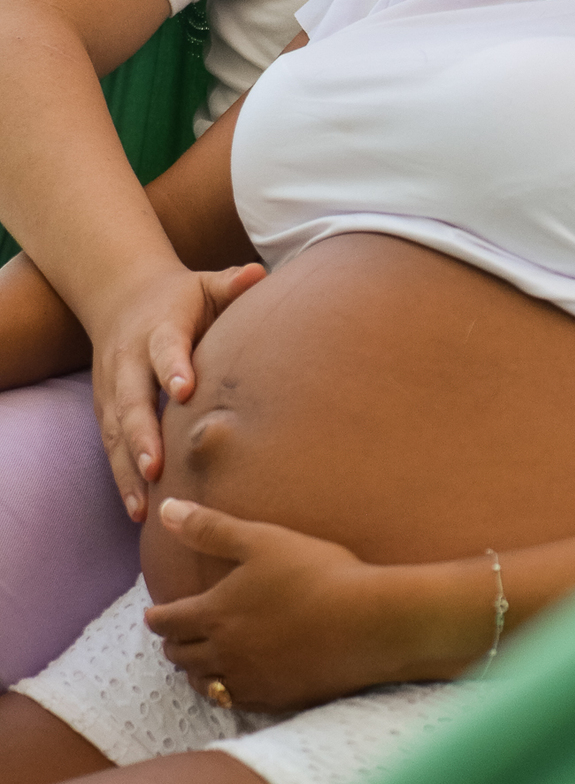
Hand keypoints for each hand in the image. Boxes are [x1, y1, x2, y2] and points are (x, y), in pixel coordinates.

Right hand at [90, 262, 267, 520]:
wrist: (120, 294)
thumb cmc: (182, 297)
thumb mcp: (205, 285)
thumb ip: (231, 284)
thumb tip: (258, 274)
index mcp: (159, 328)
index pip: (165, 347)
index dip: (173, 367)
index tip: (185, 390)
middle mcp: (129, 360)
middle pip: (132, 399)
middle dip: (143, 435)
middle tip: (157, 467)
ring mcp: (113, 388)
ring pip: (116, 432)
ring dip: (128, 468)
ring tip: (144, 506)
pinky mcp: (106, 409)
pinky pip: (111, 447)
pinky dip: (122, 478)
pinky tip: (138, 509)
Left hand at [144, 499, 404, 710]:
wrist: (364, 622)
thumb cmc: (314, 572)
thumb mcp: (261, 540)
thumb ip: (210, 528)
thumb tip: (166, 508)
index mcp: (215, 612)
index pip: (169, 621)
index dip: (157, 618)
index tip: (153, 616)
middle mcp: (223, 652)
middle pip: (181, 655)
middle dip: (173, 643)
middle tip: (174, 636)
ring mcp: (248, 680)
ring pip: (204, 683)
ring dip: (194, 671)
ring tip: (197, 663)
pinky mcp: (274, 698)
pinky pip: (234, 701)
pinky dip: (224, 691)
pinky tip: (233, 684)